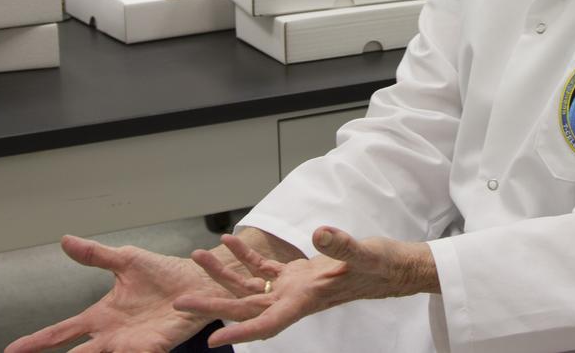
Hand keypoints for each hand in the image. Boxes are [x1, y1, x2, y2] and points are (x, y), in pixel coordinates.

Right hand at [3, 235, 223, 352]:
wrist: (199, 280)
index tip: (11, 349)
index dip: (38, 342)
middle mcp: (113, 335)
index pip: (63, 332)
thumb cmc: (164, 274)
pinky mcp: (155, 347)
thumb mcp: (126, 260)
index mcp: (102, 316)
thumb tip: (65, 240)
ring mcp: (133, 344)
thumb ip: (95, 255)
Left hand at [173, 227, 438, 346]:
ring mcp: (294, 287)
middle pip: (246, 306)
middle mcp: (295, 298)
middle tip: (180, 301)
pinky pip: (264, 267)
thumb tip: (320, 233)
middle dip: (213, 303)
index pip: (266, 323)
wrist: (395, 266)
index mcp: (306, 300)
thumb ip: (341, 246)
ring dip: (224, 273)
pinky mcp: (298, 274)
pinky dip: (246, 256)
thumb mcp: (364, 253)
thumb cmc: (383, 265)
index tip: (212, 341)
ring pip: (250, 285)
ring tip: (198, 255)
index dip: (238, 332)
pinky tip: (230, 241)